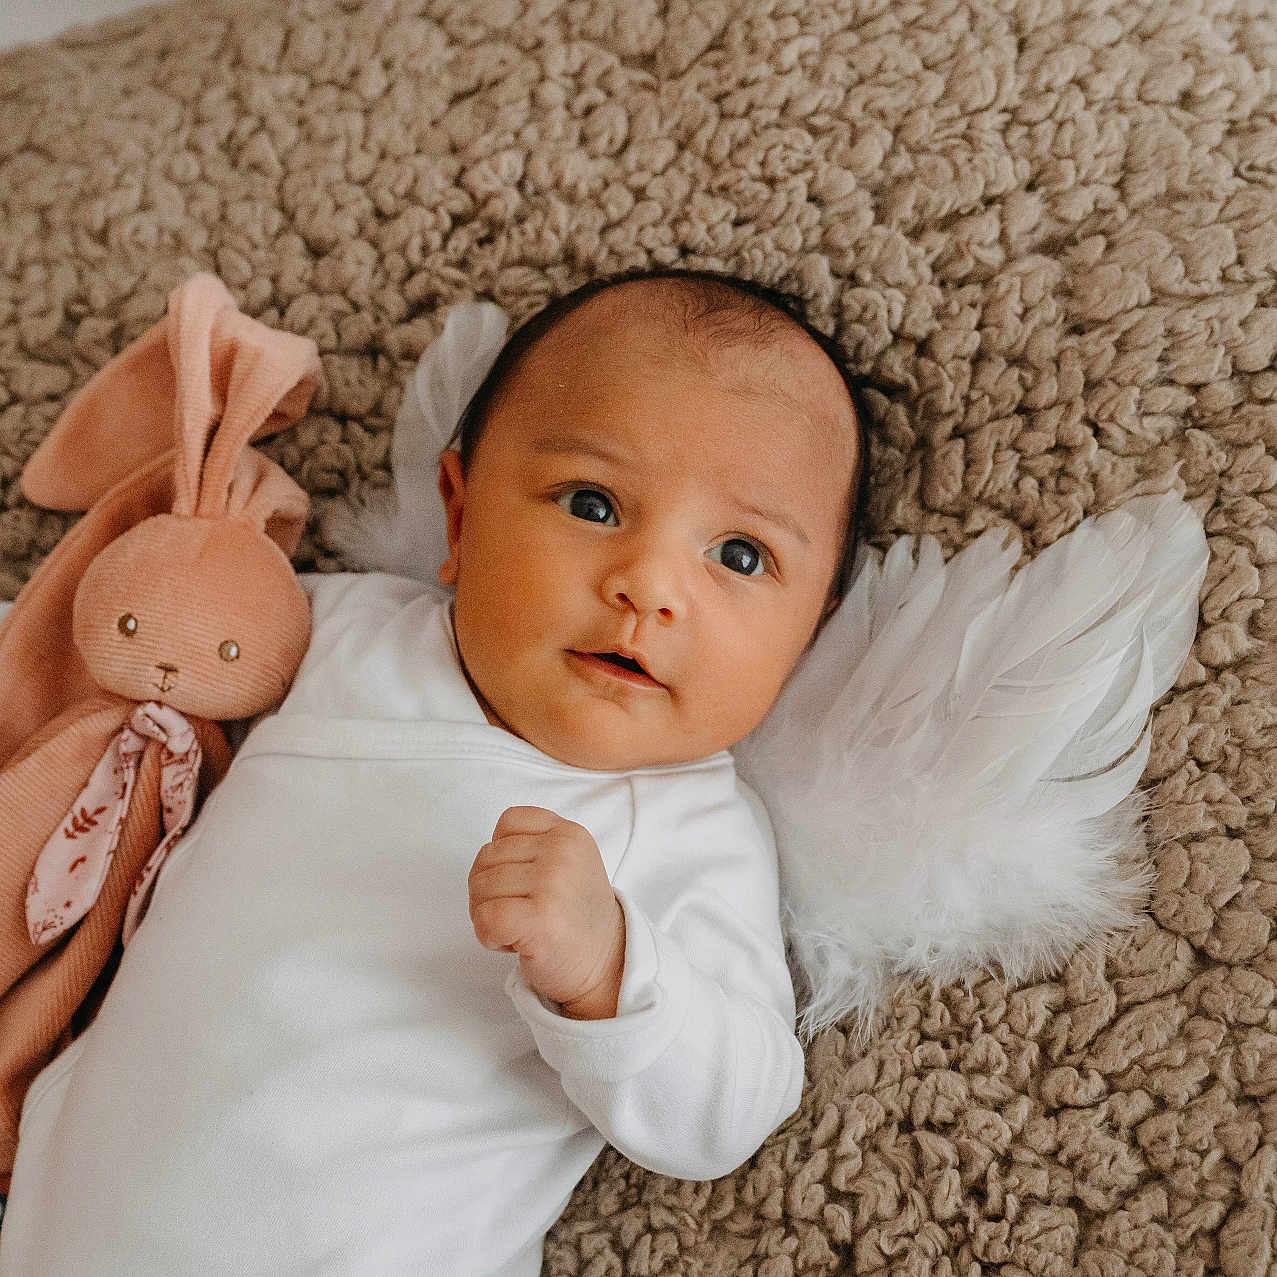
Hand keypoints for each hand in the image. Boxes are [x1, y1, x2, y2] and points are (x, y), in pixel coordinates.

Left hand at [468, 806, 625, 1018]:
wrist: (605, 964)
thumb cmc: (575, 917)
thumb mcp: (568, 861)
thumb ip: (533, 845)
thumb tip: (486, 855)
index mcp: (569, 834)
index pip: (508, 822)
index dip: (503, 855)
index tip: (524, 881)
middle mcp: (562, 852)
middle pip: (487, 856)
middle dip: (491, 889)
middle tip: (521, 911)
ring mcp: (553, 884)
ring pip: (480, 887)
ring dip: (489, 915)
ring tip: (521, 927)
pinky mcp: (540, 920)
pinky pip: (485, 917)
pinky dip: (488, 936)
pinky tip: (512, 943)